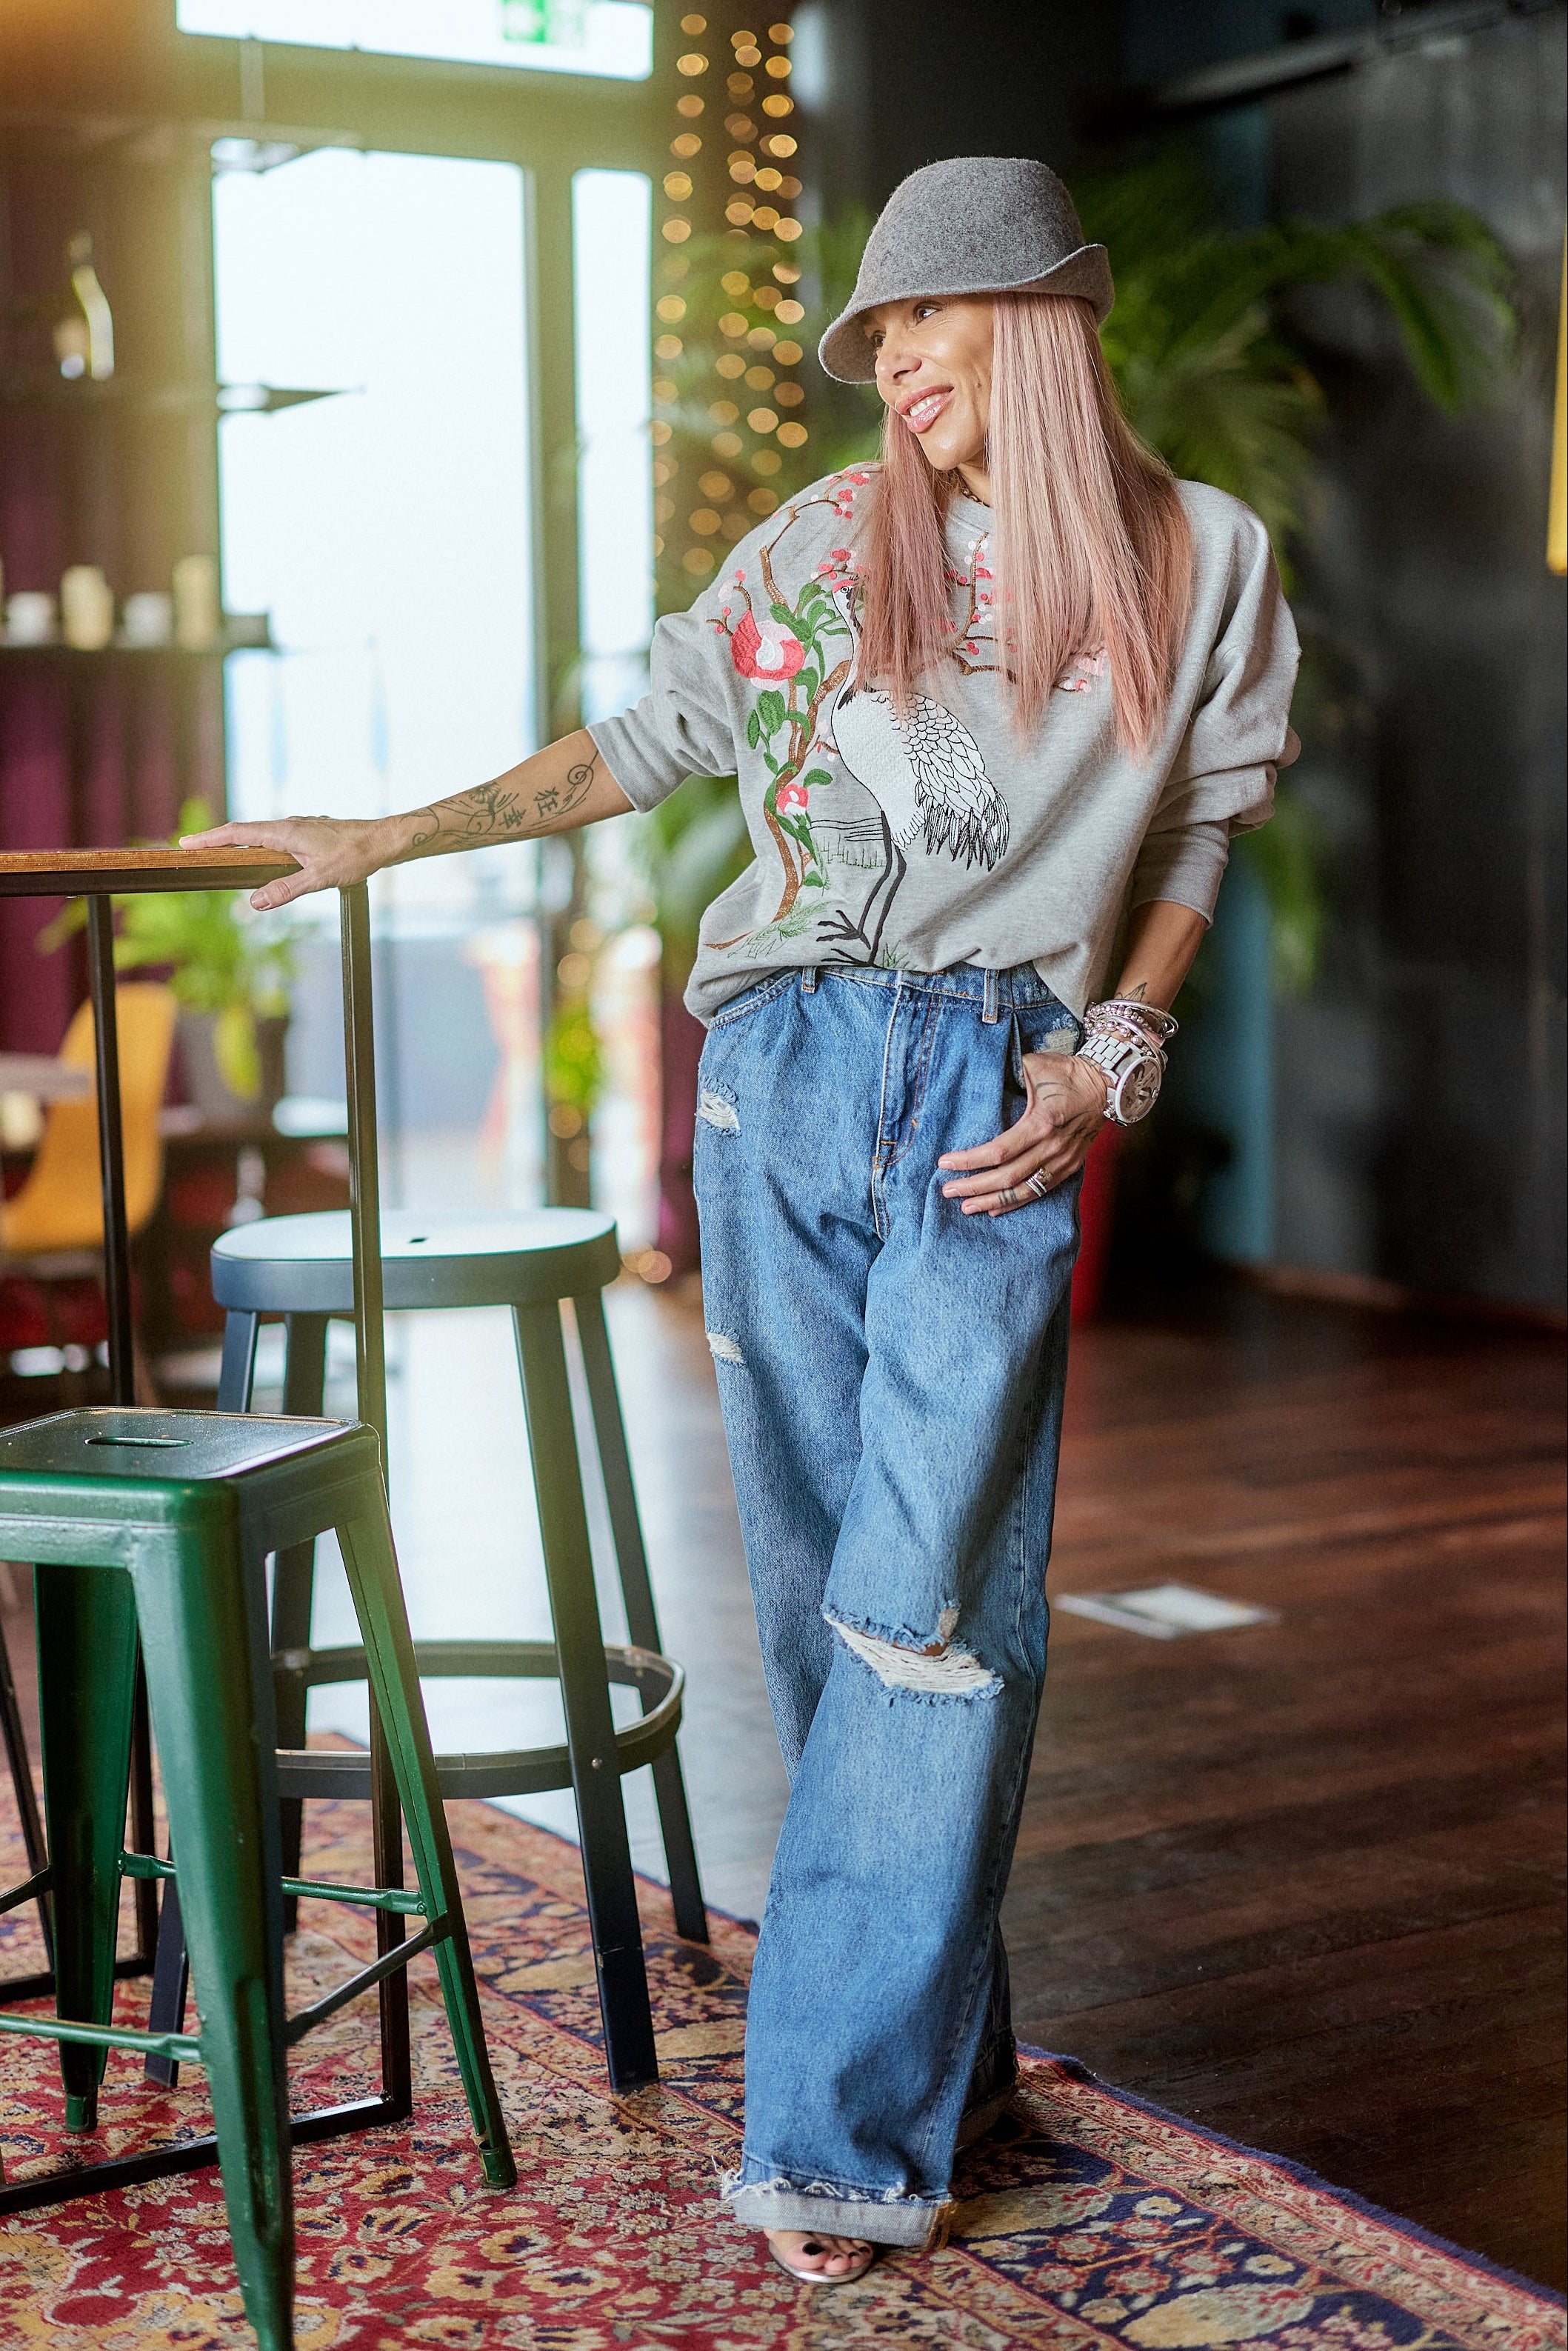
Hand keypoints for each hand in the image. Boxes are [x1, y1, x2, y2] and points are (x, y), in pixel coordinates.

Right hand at [177, 814, 404, 910]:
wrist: (382, 841)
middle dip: (215, 839)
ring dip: (236, 841)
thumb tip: (254, 902)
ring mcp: (298, 827)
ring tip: (216, 852)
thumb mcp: (319, 878)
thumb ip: (285, 889)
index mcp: (285, 832)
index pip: (238, 833)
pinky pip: (273, 837)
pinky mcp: (307, 833)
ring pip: (259, 834)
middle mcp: (288, 825)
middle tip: (191, 847)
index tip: (186, 843)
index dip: (210, 839)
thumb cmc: (354, 856)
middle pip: (243, 831)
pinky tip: (258, 855)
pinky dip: (257, 844)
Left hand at [938, 1052, 1108, 1216]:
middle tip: (948, 1190)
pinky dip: (1016, 1202)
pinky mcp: (1070, 1167)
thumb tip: (978, 1080)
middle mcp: (1052, 1147)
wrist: (1107, 1084)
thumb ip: (1006, 1074)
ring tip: (966, 1207)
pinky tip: (995, 1210)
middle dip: (974, 1187)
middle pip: (1007, 1177)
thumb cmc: (1067, 1072)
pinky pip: (1040, 1191)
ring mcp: (1063, 1161)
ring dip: (992, 1202)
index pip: (998, 1151)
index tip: (945, 1162)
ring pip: (1023, 1191)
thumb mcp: (1034, 1065)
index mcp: (1041, 1123)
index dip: (970, 1160)